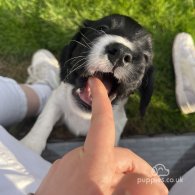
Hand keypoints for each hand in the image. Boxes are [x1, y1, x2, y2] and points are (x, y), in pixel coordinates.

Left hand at [36, 77, 167, 194]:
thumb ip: (134, 191)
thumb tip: (153, 184)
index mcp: (91, 166)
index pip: (101, 125)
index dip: (101, 101)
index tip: (96, 82)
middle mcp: (77, 160)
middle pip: (116, 155)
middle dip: (135, 171)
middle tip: (151, 190)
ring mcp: (66, 166)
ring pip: (103, 164)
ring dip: (118, 177)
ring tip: (122, 191)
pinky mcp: (60, 173)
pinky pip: (88, 170)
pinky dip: (100, 179)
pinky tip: (103, 190)